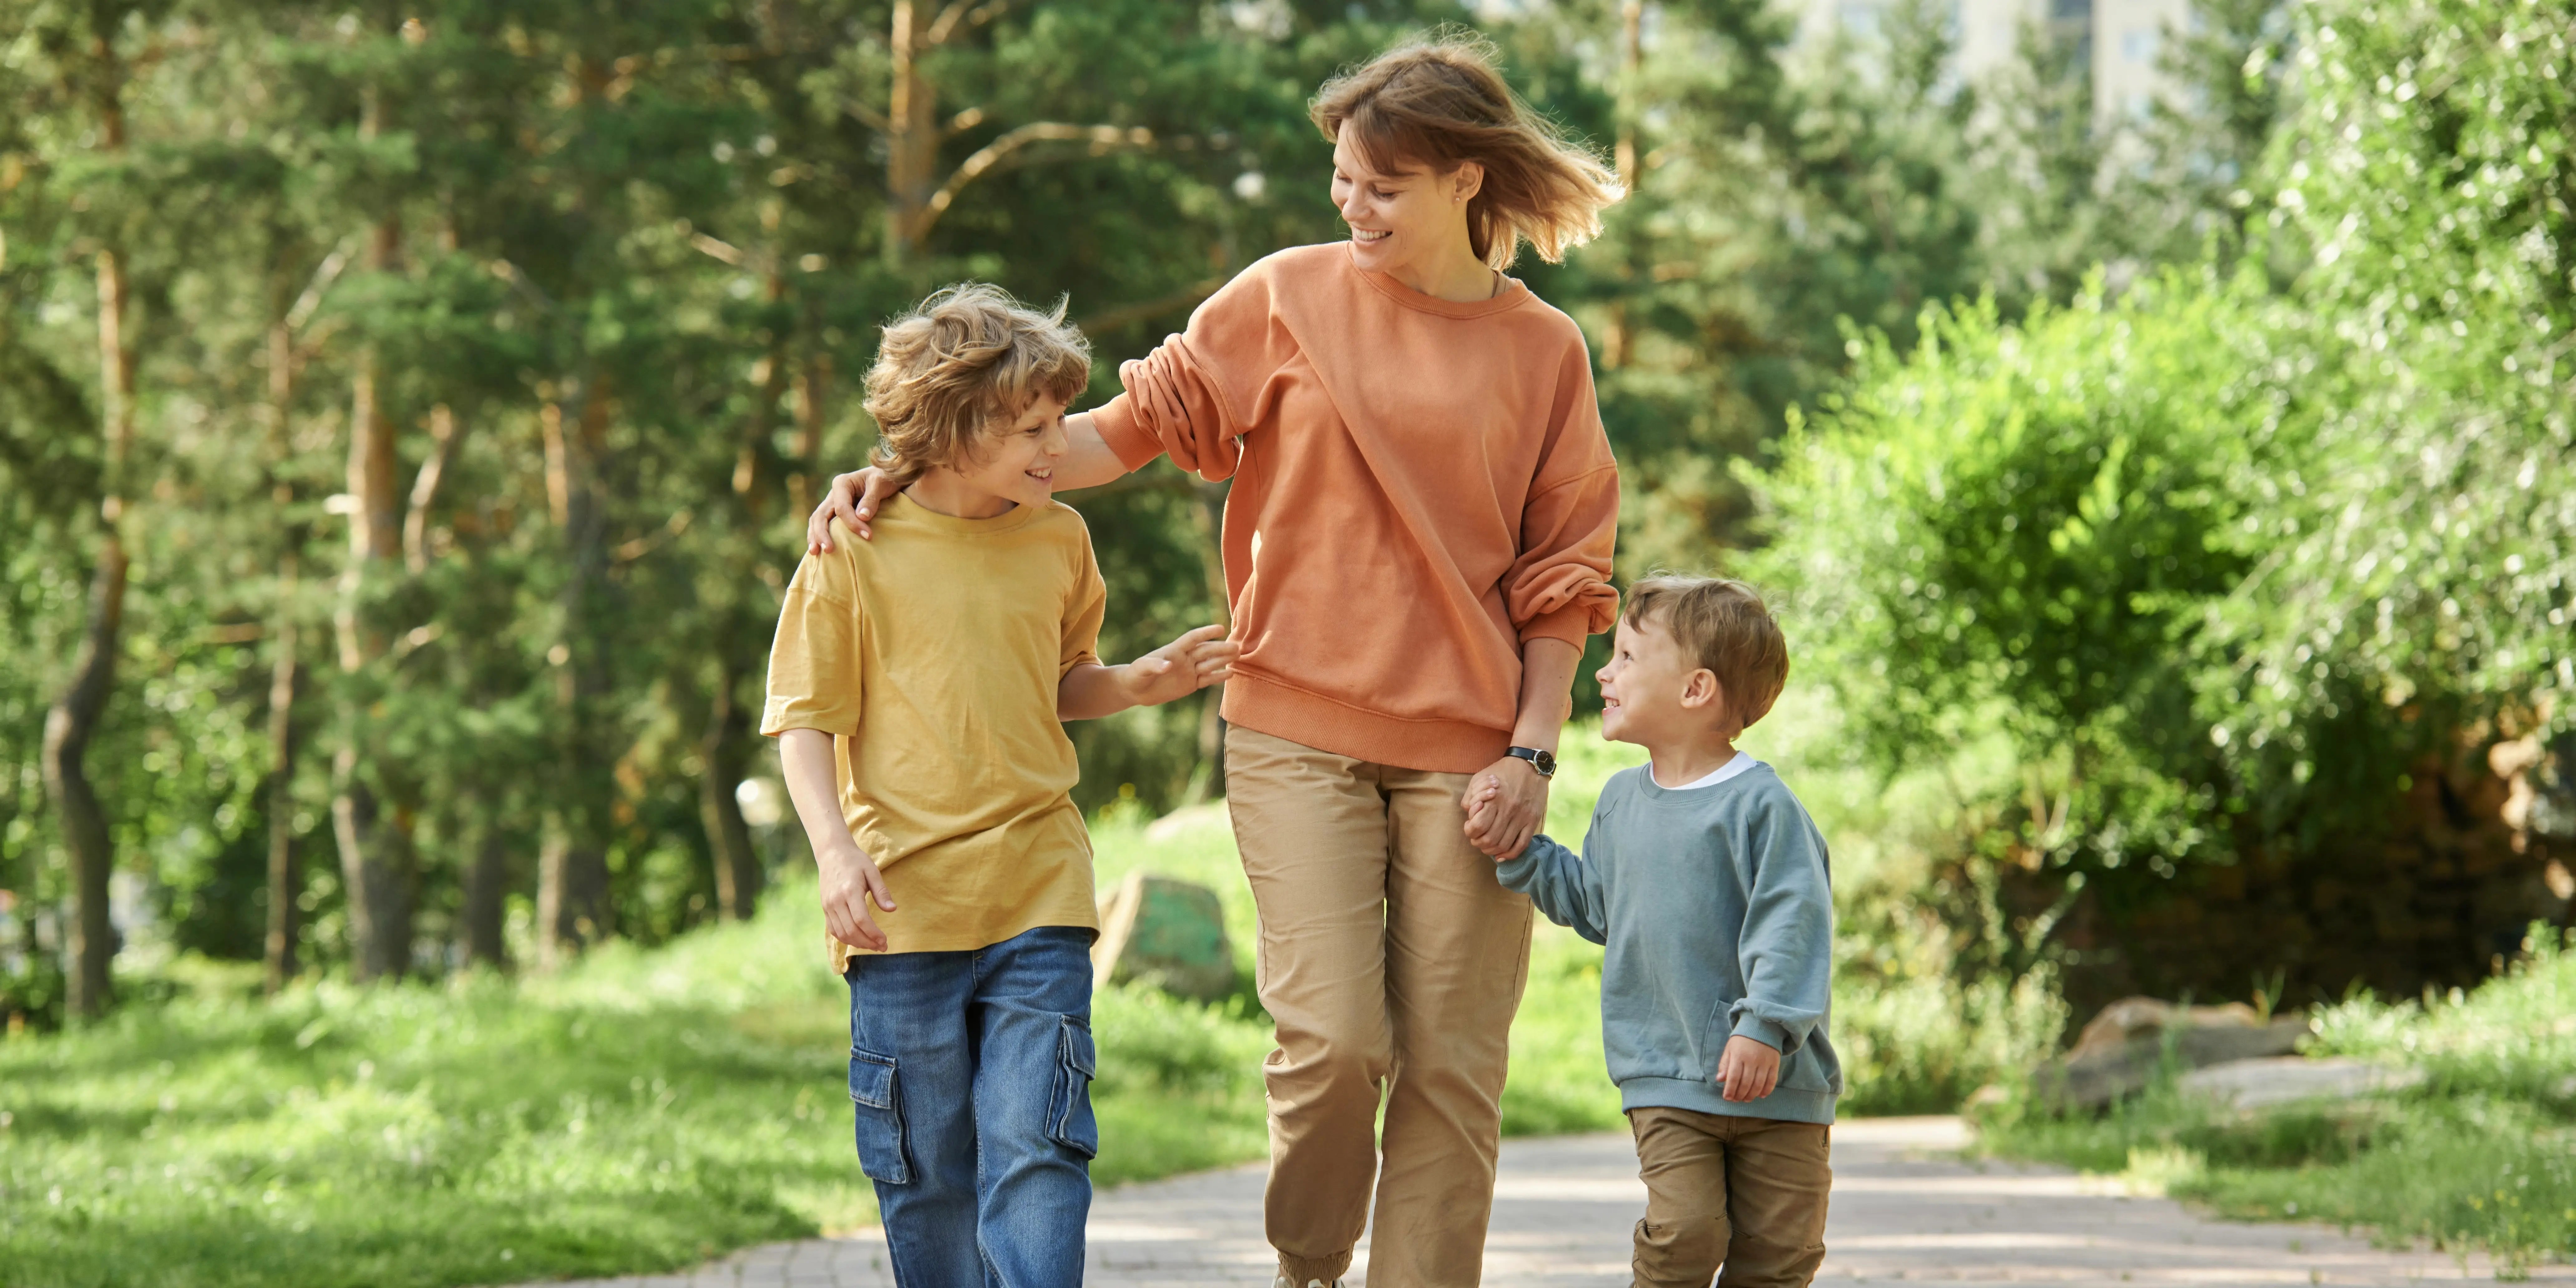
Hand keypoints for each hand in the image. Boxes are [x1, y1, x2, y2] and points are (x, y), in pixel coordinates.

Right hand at [808, 467, 904, 552]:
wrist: (885, 477)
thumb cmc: (884, 478)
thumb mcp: (880, 484)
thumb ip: (871, 499)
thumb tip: (862, 516)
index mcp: (842, 483)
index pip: (842, 507)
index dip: (853, 523)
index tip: (868, 536)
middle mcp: (833, 493)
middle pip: (821, 515)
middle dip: (822, 533)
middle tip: (829, 550)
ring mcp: (832, 503)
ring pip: (817, 520)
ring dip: (815, 536)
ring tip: (815, 552)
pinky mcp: (834, 512)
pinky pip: (822, 524)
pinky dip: (818, 535)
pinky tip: (818, 549)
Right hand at [817, 844, 895, 952]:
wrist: (832, 853)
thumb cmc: (855, 861)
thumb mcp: (872, 871)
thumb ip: (882, 892)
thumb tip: (892, 910)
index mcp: (849, 891)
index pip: (861, 920)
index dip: (873, 934)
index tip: (885, 941)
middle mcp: (836, 901)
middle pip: (851, 930)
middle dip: (868, 942)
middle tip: (882, 947)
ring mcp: (828, 906)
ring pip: (841, 933)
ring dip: (858, 943)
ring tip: (872, 945)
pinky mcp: (825, 908)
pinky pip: (834, 930)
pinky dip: (846, 938)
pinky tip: (859, 939)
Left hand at [1121, 625, 1239, 707]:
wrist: (1135, 690)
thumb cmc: (1136, 675)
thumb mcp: (1141, 668)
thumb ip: (1154, 665)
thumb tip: (1168, 665)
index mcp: (1174, 650)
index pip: (1192, 639)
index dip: (1205, 633)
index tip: (1220, 628)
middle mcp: (1184, 659)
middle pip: (1205, 651)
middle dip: (1220, 649)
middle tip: (1236, 647)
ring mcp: (1189, 671)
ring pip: (1209, 664)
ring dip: (1223, 660)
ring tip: (1238, 655)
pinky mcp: (1191, 684)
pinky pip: (1207, 680)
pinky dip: (1218, 677)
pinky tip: (1231, 673)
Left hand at [1461, 755, 1545, 859]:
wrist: (1530, 764)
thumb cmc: (1501, 771)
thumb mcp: (1479, 778)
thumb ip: (1470, 797)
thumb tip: (1469, 816)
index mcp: (1494, 799)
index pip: (1477, 827)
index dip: (1470, 831)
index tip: (1470, 827)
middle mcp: (1508, 809)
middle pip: (1490, 839)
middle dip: (1479, 843)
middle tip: (1477, 839)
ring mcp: (1522, 817)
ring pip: (1504, 845)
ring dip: (1492, 850)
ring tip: (1488, 846)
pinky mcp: (1533, 820)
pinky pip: (1522, 845)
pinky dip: (1510, 854)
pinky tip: (1502, 855)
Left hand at [1717, 1034, 1780, 1101]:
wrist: (1761, 1027)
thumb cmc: (1742, 1040)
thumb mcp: (1730, 1049)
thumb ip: (1724, 1064)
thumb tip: (1720, 1080)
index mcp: (1738, 1055)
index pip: (1734, 1077)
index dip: (1730, 1090)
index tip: (1727, 1098)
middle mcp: (1752, 1059)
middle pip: (1746, 1083)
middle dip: (1740, 1095)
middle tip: (1737, 1100)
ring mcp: (1765, 1062)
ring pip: (1758, 1084)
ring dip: (1752, 1095)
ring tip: (1746, 1099)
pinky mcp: (1775, 1063)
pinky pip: (1772, 1080)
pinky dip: (1767, 1090)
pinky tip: (1761, 1095)